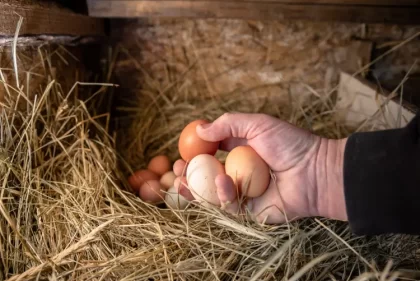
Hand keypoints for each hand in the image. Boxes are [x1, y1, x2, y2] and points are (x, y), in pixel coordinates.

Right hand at [173, 113, 347, 223]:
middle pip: (206, 177)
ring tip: (183, 183)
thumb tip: (199, 129)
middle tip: (176, 173)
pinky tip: (222, 183)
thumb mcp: (258, 124)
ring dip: (195, 189)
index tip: (179, 154)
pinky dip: (222, 195)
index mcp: (240, 151)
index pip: (210, 154)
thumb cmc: (290, 144)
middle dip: (188, 176)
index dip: (193, 155)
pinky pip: (229, 205)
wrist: (315, 171)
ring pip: (212, 194)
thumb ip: (228, 124)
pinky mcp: (250, 210)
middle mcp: (239, 172)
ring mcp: (244, 192)